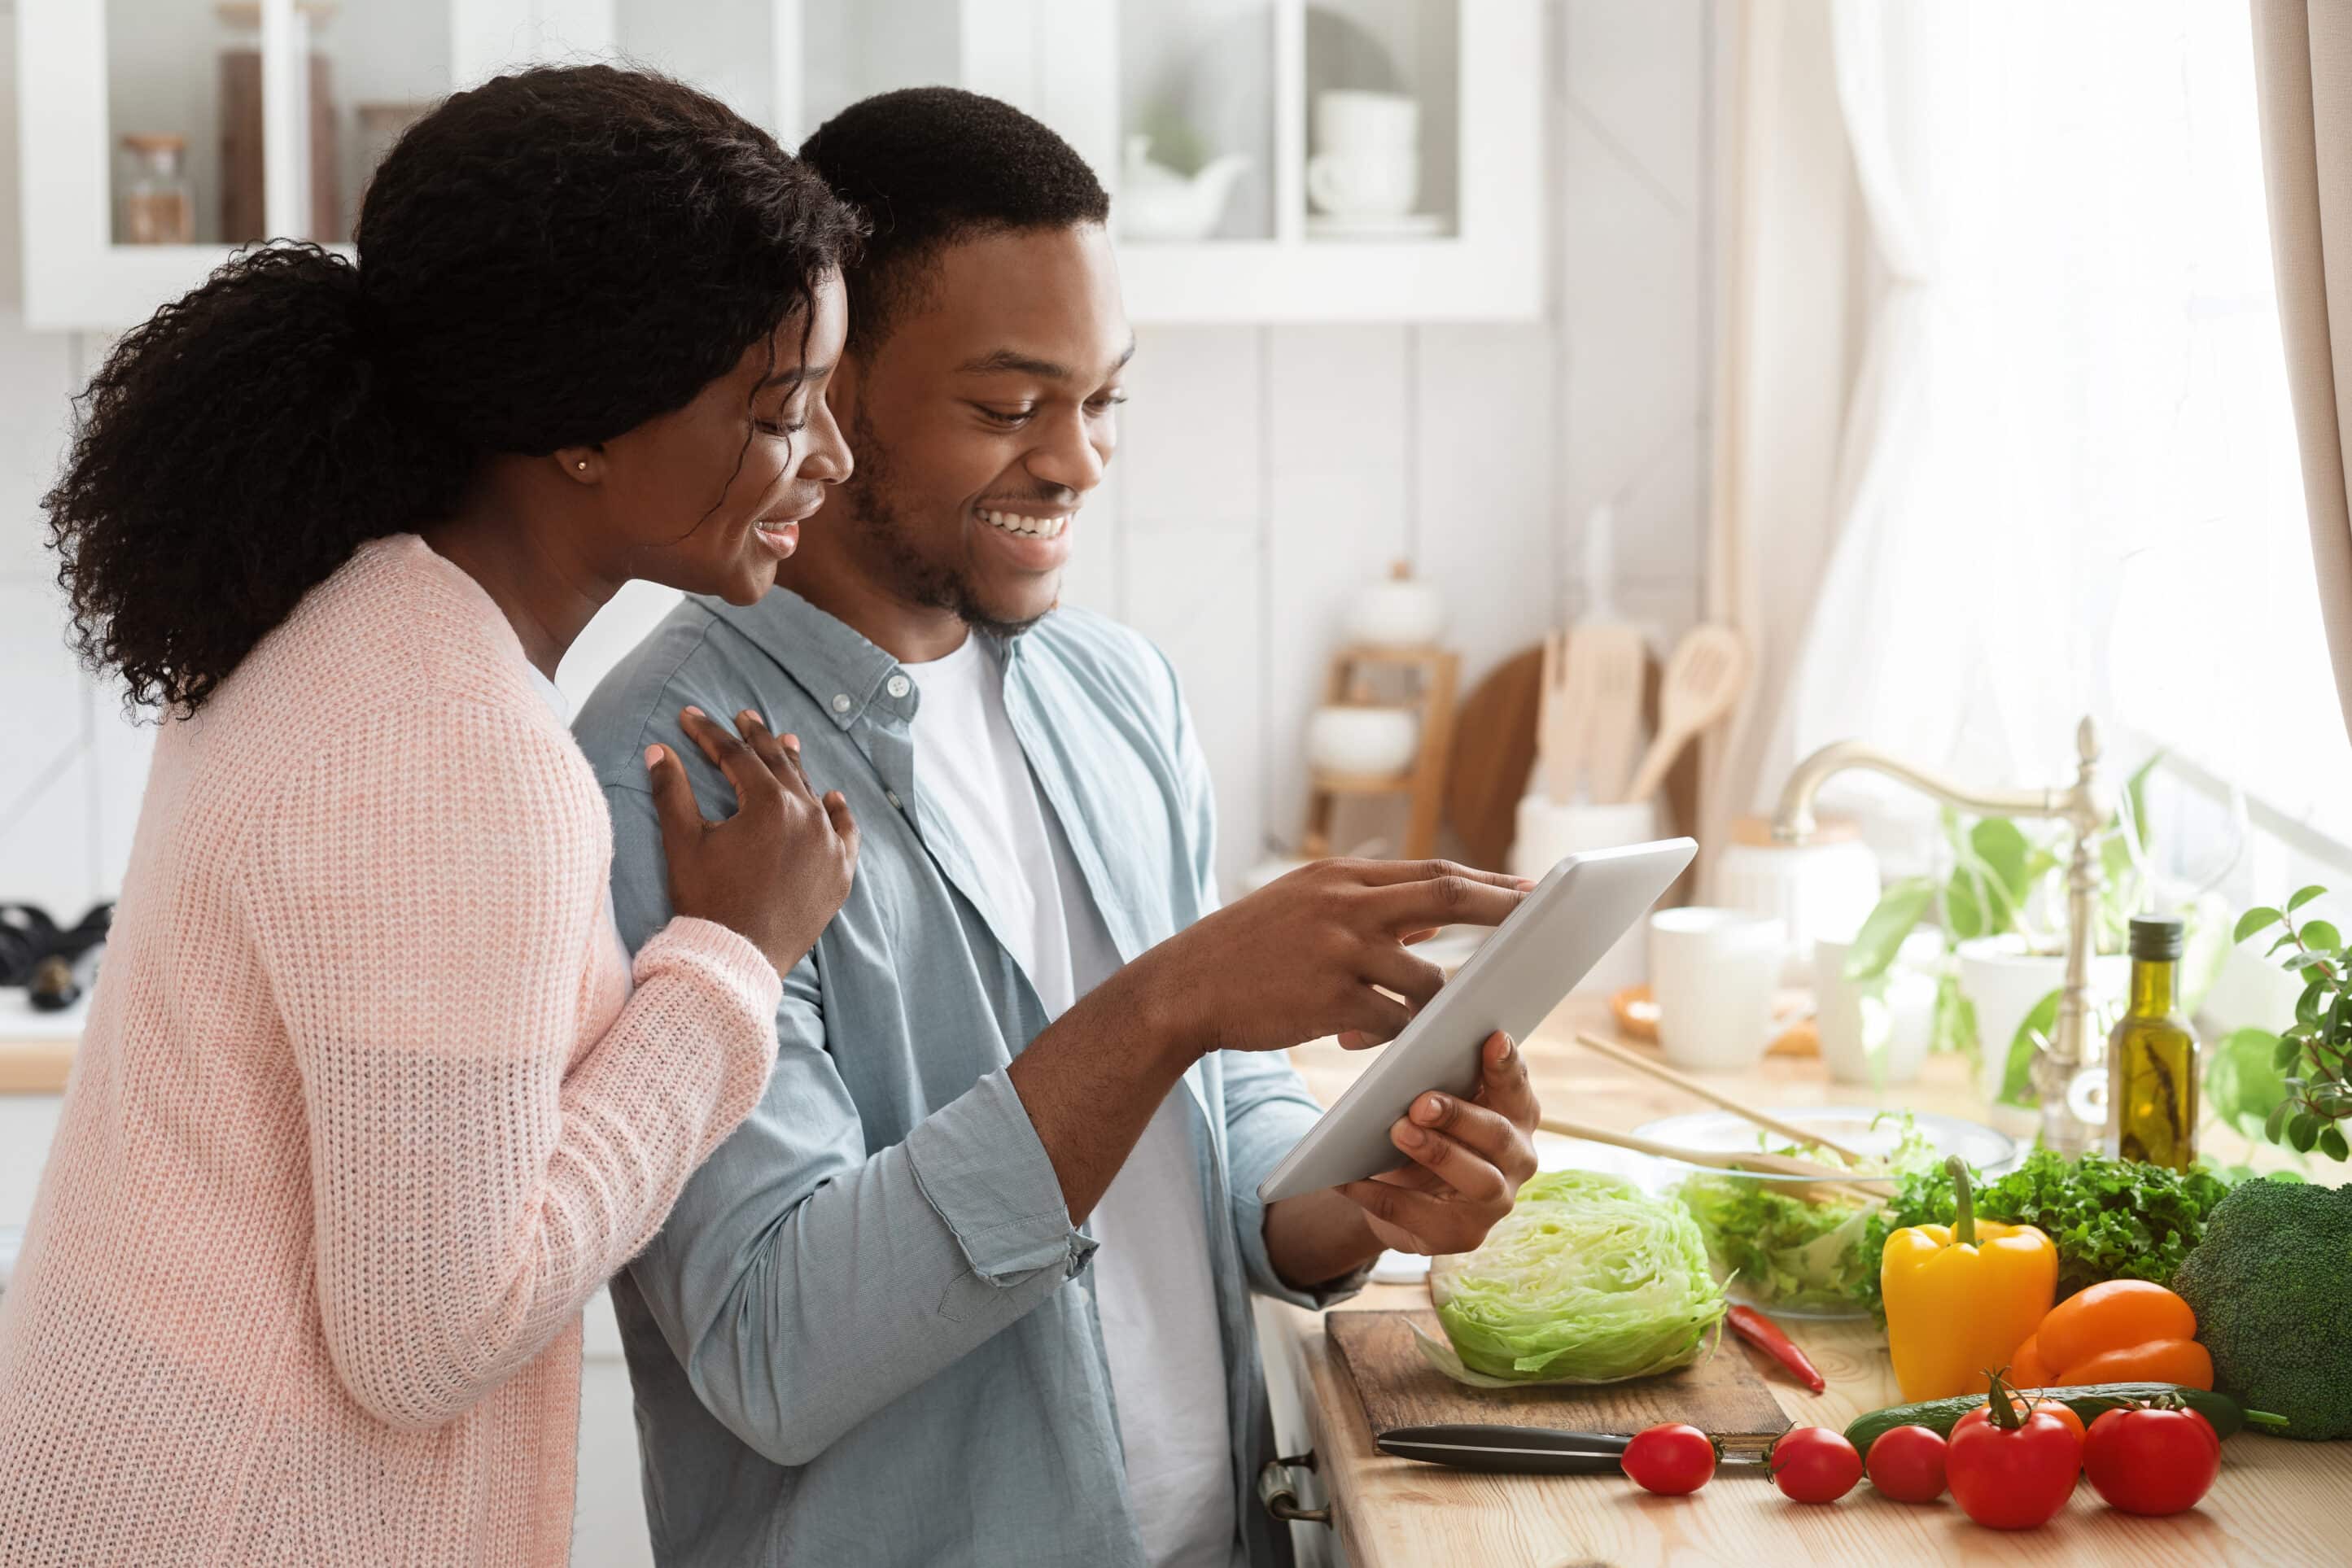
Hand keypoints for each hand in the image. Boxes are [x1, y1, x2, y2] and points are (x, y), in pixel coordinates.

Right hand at [648, 706, 859, 977]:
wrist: (737, 959)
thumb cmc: (707, 901)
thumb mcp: (683, 843)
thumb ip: (671, 792)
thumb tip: (658, 751)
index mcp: (769, 804)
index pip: (737, 756)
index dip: (709, 733)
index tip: (689, 717)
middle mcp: (807, 816)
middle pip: (779, 765)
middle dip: (756, 739)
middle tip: (743, 716)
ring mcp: (828, 844)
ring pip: (811, 793)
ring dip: (794, 767)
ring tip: (785, 743)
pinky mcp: (839, 872)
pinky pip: (845, 833)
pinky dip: (837, 813)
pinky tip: (832, 798)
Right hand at [1098, 858, 1531, 1060]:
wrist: (1182, 987)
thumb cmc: (1245, 951)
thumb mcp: (1303, 908)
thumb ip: (1365, 908)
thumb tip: (1431, 917)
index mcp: (1340, 877)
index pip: (1433, 872)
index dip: (1487, 882)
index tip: (1530, 890)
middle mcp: (1345, 904)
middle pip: (1447, 898)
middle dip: (1502, 910)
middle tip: (1544, 922)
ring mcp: (1339, 950)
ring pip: (1426, 979)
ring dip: (1438, 1005)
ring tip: (1430, 1020)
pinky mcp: (1329, 1000)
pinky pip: (1391, 1023)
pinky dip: (1392, 1037)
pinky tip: (1362, 1043)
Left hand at [1338, 1031, 1539, 1255]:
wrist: (1403, 1194)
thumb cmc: (1423, 1129)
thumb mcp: (1430, 1097)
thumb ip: (1424, 1068)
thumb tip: (1378, 1043)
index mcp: (1515, 1114)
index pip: (1516, 1086)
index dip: (1507, 1064)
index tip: (1493, 1038)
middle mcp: (1518, 1158)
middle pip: (1497, 1134)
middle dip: (1459, 1116)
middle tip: (1421, 1102)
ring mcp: (1496, 1202)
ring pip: (1479, 1180)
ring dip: (1438, 1154)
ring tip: (1398, 1131)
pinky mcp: (1463, 1235)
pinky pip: (1422, 1217)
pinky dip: (1382, 1197)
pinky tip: (1349, 1180)